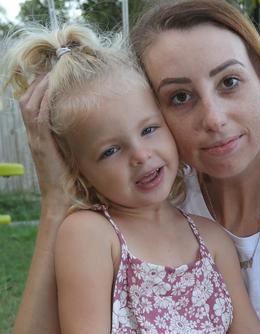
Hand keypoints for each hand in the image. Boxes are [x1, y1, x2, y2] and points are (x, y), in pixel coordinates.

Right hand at [19, 74, 70, 205]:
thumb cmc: (74, 183)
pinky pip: (38, 117)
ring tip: (52, 72)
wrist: (64, 203)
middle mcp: (35, 137)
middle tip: (53, 67)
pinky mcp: (42, 146)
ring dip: (40, 87)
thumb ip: (77, 140)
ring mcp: (36, 141)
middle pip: (27, 100)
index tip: (55, 74)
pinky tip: (53, 88)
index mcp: (41, 138)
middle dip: (39, 82)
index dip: (41, 89)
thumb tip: (93, 126)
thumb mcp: (74, 155)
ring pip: (30, 105)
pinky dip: (44, 101)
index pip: (34, 106)